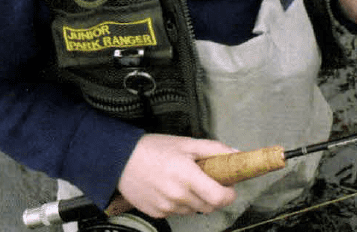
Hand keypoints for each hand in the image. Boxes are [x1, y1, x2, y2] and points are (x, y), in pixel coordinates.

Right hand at [117, 134, 236, 218]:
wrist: (120, 160)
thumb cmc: (154, 148)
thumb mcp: (187, 143)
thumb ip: (214, 149)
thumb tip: (236, 153)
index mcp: (188, 177)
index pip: (219, 198)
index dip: (229, 194)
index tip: (229, 186)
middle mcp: (177, 196)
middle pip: (209, 207)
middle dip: (214, 196)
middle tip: (208, 181)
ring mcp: (166, 207)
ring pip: (193, 211)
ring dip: (196, 200)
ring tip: (185, 182)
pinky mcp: (156, 213)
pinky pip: (176, 212)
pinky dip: (179, 203)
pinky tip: (171, 188)